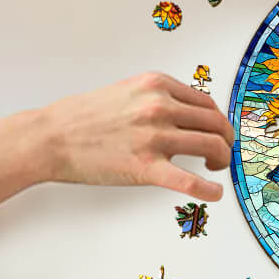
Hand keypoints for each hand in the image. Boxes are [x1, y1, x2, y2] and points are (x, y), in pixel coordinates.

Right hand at [0, 72, 235, 215]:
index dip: (218, 119)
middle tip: (224, 151)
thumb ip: (158, 97)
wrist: (52, 136)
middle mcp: (160, 106)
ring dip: (222, 158)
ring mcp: (154, 136)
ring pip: (210, 145)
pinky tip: (216, 193)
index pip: (206, 102)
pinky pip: (188, 180)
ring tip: (217, 167)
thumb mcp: (128, 91)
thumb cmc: (84, 116)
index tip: (219, 130)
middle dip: (226, 139)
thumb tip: (186, 113)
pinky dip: (208, 189)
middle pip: (214, 122)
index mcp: (157, 85)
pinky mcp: (145, 167)